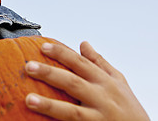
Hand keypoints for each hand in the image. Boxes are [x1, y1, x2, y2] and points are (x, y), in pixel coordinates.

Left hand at [24, 41, 149, 120]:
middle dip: (50, 74)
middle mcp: (102, 98)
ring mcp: (98, 118)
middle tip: (28, 66)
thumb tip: (83, 44)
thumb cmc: (129, 108)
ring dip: (49, 105)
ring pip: (72, 111)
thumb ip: (99, 63)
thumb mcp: (119, 82)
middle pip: (73, 83)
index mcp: (105, 82)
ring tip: (28, 99)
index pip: (80, 63)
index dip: (61, 53)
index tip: (42, 46)